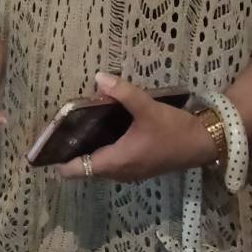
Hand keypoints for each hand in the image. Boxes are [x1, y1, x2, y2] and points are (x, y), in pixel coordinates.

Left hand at [59, 74, 214, 183]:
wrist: (204, 143)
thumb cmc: (174, 129)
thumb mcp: (147, 108)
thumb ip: (123, 93)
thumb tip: (98, 78)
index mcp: (117, 161)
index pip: (79, 170)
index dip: (62, 163)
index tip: (48, 151)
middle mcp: (121, 172)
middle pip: (87, 169)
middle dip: (74, 154)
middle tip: (61, 132)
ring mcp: (131, 173)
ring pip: (101, 167)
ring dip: (89, 154)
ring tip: (77, 131)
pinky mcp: (140, 167)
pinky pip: (113, 164)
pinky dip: (104, 153)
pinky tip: (103, 133)